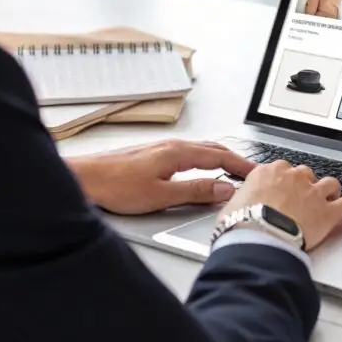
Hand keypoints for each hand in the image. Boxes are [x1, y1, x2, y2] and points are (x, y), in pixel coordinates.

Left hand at [66, 139, 255, 214]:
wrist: (84, 179)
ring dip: (220, 160)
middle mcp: (172, 146)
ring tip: (232, 173)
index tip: (257, 174)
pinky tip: (201, 171)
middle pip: (214, 149)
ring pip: (200, 151)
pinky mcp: (152, 156)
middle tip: (251, 173)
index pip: (221, 157)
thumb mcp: (162, 195)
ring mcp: (162, 149)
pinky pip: (188, 155)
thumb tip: (224, 189)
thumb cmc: (115, 185)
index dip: (242, 166)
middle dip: (235, 160)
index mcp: (178, 152)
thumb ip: (196, 191)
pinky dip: (204, 161)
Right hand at [220, 161, 341, 250]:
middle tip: (301, 198)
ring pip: (329, 183)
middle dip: (305, 185)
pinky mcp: (329, 211)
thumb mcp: (232, 207)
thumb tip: (236, 206)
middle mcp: (294, 178)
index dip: (283, 181)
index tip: (282, 188)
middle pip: (305, 174)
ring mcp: (313, 193)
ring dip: (330, 190)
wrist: (259, 237)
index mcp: (269, 173)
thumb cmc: (242, 224)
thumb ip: (240, 201)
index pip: (280, 170)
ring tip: (330, 197)